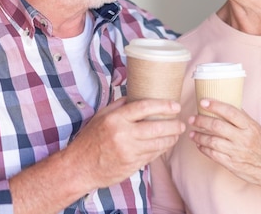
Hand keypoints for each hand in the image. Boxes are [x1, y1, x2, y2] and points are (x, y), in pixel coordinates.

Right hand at [69, 98, 185, 188]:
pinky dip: (161, 150)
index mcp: (116, 119)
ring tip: (177, 133)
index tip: (175, 105)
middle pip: (156, 127)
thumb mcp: (101, 116)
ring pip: (157, 144)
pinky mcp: (132, 165)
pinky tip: (165, 145)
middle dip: (173, 125)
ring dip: (171, 138)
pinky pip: (152, 156)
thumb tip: (138, 94)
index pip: (145, 107)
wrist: (79, 167)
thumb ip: (120, 105)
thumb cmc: (90, 139)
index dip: (163, 105)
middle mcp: (123, 135)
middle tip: (181, 123)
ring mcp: (128, 152)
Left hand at [189, 100, 260, 213]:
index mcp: (250, 127)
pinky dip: (204, 149)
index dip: (215, 105)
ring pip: (212, 141)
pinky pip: (213, 155)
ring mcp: (237, 152)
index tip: (203, 101)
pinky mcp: (232, 164)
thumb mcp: (257, 128)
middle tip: (192, 118)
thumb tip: (227, 103)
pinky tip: (199, 145)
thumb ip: (242, 118)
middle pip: (217, 126)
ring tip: (192, 133)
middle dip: (201, 121)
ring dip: (199, 136)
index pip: (230, 112)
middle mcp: (244, 138)